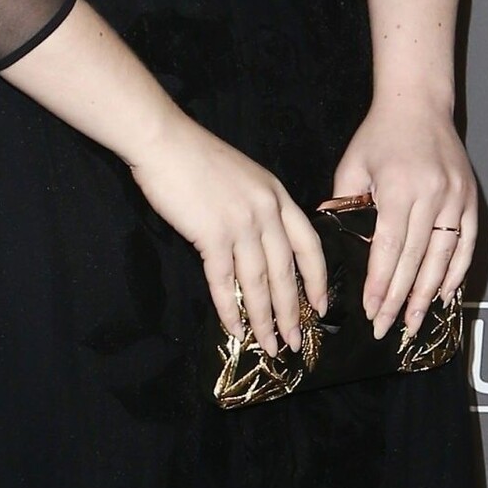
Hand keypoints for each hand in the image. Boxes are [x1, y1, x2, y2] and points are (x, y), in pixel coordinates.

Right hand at [128, 113, 328, 355]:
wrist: (165, 141)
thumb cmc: (198, 157)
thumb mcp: (244, 177)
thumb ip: (258, 207)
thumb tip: (262, 249)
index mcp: (277, 195)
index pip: (309, 244)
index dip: (318, 279)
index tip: (322, 306)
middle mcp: (266, 210)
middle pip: (286, 271)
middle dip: (292, 311)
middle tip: (295, 342)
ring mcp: (240, 223)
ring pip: (259, 282)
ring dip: (265, 319)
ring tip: (270, 346)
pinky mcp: (212, 234)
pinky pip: (223, 280)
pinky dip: (229, 308)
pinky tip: (233, 328)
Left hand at [328, 96, 476, 339]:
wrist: (418, 103)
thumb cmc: (379, 134)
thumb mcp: (353, 165)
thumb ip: (345, 204)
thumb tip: (336, 245)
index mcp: (398, 186)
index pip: (388, 248)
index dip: (380, 283)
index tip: (370, 309)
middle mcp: (431, 194)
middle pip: (415, 259)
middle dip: (398, 298)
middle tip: (386, 328)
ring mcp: (455, 197)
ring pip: (443, 257)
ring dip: (427, 294)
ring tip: (413, 321)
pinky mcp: (470, 198)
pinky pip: (466, 243)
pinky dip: (457, 272)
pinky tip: (444, 294)